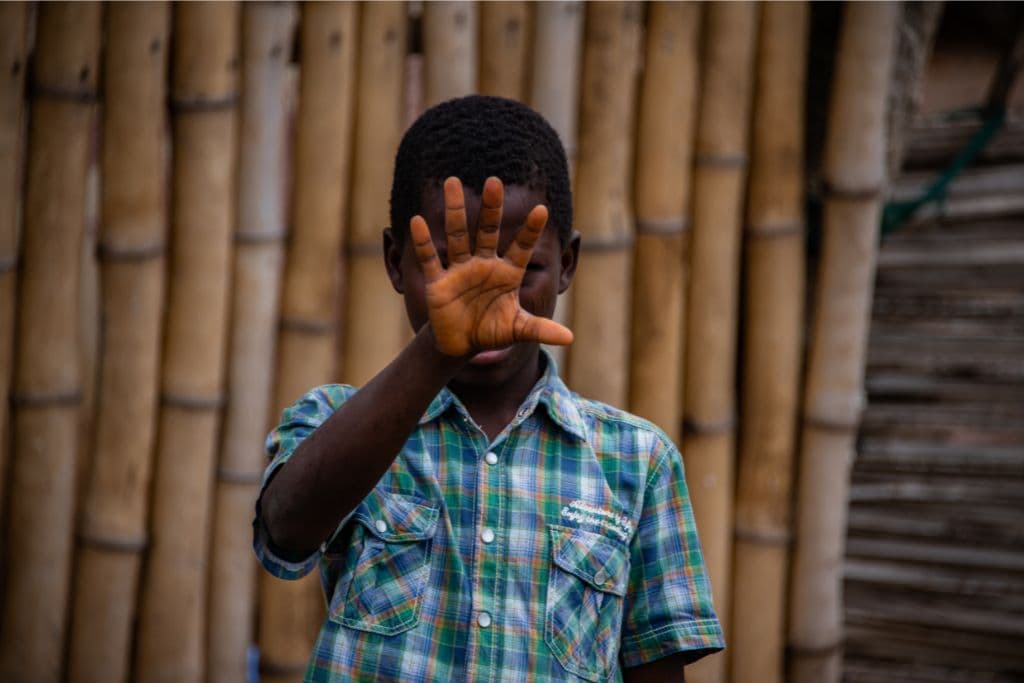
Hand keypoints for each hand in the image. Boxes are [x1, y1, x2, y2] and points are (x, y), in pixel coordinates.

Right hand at [409, 176, 572, 356]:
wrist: (461, 342)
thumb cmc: (492, 330)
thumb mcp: (517, 329)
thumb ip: (540, 329)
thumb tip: (569, 338)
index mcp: (507, 272)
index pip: (522, 247)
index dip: (530, 230)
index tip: (543, 210)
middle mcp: (483, 264)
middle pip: (488, 231)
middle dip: (491, 208)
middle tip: (494, 181)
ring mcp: (460, 270)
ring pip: (458, 235)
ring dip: (455, 211)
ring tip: (452, 182)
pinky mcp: (438, 281)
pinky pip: (431, 258)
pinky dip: (424, 242)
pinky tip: (417, 220)